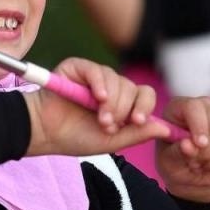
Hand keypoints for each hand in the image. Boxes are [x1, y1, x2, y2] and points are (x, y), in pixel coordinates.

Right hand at [25, 59, 168, 157]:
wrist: (44, 133)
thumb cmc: (74, 137)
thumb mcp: (111, 141)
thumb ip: (137, 134)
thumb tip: (166, 128)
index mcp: (121, 103)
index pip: (144, 95)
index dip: (144, 107)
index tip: (137, 122)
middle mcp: (110, 87)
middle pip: (132, 88)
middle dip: (123, 110)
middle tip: (107, 126)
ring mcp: (94, 76)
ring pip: (117, 80)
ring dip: (111, 103)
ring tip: (99, 119)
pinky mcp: (77, 68)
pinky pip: (96, 71)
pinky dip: (100, 84)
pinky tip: (97, 98)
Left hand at [154, 96, 209, 202]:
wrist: (189, 170)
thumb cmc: (173, 161)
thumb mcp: (168, 160)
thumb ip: (176, 152)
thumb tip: (187, 145)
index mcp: (179, 108)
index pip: (194, 107)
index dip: (199, 126)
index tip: (199, 145)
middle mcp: (204, 107)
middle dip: (208, 152)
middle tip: (194, 165)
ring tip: (202, 166)